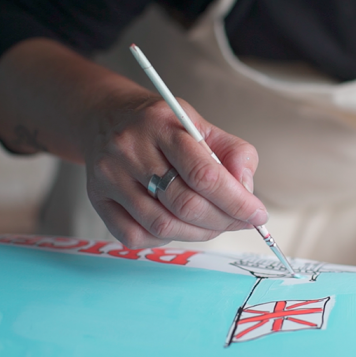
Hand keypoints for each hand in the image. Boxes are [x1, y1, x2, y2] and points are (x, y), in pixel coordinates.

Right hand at [85, 97, 267, 248]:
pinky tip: (177, 224)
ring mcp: (109, 177)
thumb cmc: (161, 126)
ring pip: (162, 225)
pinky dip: (165, 239)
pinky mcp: (97, 200)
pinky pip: (135, 236)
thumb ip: (233, 152)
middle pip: (184, 204)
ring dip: (199, 233)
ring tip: (215, 224)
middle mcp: (130, 149)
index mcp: (161, 124)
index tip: (258, 215)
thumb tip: (246, 191)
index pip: (204, 173)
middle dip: (223, 221)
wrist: (105, 117)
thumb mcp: (200, 124)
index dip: (237, 201)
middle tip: (241, 222)